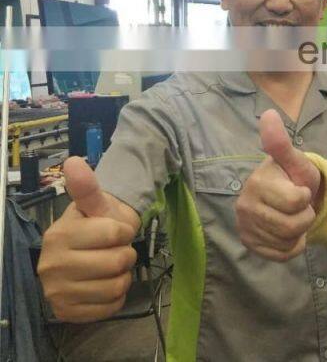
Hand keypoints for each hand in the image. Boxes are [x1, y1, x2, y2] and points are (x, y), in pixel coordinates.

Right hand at [38, 157, 140, 322]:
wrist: (85, 254)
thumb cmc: (93, 226)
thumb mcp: (95, 205)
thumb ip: (87, 187)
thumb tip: (74, 161)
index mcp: (60, 235)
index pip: (115, 233)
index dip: (123, 231)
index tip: (114, 231)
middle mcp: (52, 266)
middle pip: (118, 262)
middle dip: (126, 254)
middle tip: (115, 251)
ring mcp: (57, 292)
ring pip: (117, 287)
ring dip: (123, 276)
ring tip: (111, 268)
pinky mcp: (67, 313)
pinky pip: (111, 308)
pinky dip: (116, 297)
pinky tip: (105, 285)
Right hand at [235, 110, 321, 260]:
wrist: (292, 197)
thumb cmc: (294, 177)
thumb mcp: (295, 160)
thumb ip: (281, 142)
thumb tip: (269, 113)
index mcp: (258, 182)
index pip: (296, 201)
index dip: (305, 196)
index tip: (299, 188)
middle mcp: (245, 205)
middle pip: (291, 226)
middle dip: (304, 217)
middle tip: (298, 206)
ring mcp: (245, 226)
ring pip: (286, 241)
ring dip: (299, 232)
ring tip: (292, 216)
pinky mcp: (249, 243)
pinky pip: (280, 255)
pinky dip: (292, 247)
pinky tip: (287, 233)